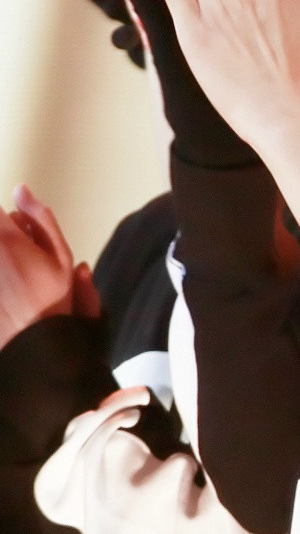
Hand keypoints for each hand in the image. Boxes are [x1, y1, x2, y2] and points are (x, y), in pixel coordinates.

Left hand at [0, 186, 96, 351]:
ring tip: (16, 274)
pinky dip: (4, 270)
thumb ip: (40, 217)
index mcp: (6, 237)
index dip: (9, 218)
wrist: (32, 344)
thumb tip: (21, 189)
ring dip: (6, 254)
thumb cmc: (50, 301)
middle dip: (7, 234)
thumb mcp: (60, 255)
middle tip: (22, 255)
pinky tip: (11, 285)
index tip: (19, 228)